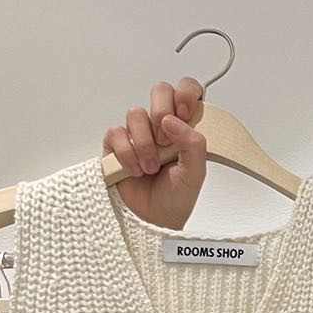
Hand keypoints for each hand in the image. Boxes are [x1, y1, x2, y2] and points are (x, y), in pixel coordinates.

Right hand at [105, 78, 207, 229]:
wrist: (154, 221)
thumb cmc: (176, 198)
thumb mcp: (196, 172)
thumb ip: (193, 143)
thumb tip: (172, 120)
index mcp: (186, 127)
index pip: (188, 91)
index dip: (186, 94)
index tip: (185, 113)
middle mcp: (163, 126)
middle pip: (160, 91)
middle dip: (162, 113)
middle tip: (166, 142)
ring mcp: (139, 133)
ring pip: (135, 113)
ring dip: (145, 143)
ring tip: (151, 167)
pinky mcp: (116, 145)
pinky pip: (116, 133)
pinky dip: (127, 153)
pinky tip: (135, 170)